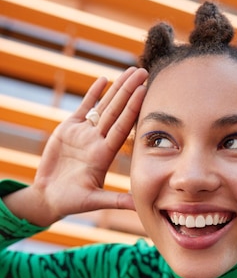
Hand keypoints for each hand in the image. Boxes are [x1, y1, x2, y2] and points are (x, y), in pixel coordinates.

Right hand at [5, 67, 147, 225]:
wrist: (50, 197)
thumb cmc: (72, 202)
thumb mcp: (95, 201)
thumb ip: (116, 201)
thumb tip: (139, 205)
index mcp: (104, 154)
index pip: (122, 127)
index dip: (132, 108)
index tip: (145, 91)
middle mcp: (97, 141)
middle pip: (116, 111)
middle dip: (129, 91)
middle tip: (144, 72)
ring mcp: (84, 134)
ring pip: (103, 106)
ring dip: (116, 89)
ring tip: (130, 71)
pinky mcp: (69, 130)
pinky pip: (84, 108)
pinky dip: (93, 94)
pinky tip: (104, 80)